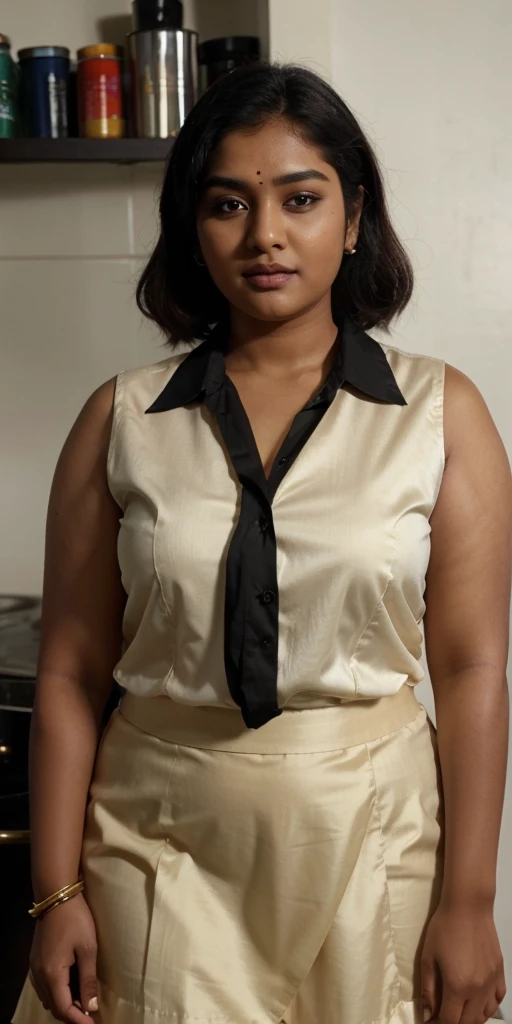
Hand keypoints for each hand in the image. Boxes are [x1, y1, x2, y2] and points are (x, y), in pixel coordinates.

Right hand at [29, 893, 98, 1022]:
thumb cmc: (76, 920)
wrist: (56, 896)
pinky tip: (70, 988)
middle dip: (71, 1015)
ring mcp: (34, 968)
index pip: (63, 1009)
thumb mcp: (88, 949)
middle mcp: (39, 975)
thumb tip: (91, 1007)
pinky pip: (44, 987)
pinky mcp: (35, 960)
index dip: (78, 1020)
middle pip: (53, 1007)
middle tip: (90, 1016)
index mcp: (52, 974)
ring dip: (63, 1005)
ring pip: (47, 998)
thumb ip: (88, 980)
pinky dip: (57, 993)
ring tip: (82, 1004)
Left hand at [420, 901, 505, 1022]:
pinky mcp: (500, 972)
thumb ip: (428, 990)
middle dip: (453, 1023)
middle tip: (442, 1014)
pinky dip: (488, 1006)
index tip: (430, 1021)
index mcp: (458, 986)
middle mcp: (478, 989)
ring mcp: (492, 981)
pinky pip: (498, 1000)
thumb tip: (427, 1015)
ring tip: (458, 1010)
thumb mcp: (428, 958)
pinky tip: (477, 1001)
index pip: (450, 1021)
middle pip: (468, 1022)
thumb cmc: (443, 928)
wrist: (468, 906)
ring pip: (485, 1014)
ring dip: (471, 1018)